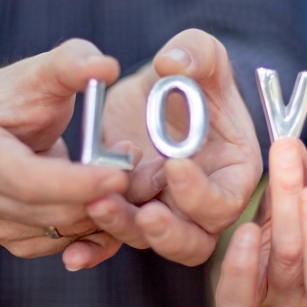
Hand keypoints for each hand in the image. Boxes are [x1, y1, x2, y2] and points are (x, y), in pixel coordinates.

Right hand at [0, 40, 132, 266]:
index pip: (26, 179)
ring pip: (61, 231)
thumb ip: (73, 61)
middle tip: (139, 170)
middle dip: (100, 196)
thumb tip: (106, 67)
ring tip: (126, 175)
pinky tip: (109, 198)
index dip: (76, 183)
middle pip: (47, 211)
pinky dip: (94, 227)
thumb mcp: (45, 70)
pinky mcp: (11, 239)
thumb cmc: (21, 96)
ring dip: (102, 211)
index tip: (121, 174)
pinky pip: (63, 244)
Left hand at [83, 29, 263, 266]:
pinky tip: (73, 255)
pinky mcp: (130, 211)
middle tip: (144, 212)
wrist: (156, 89)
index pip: (226, 200)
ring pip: (149, 240)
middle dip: (169, 233)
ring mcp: (165, 211)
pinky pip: (113, 241)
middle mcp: (202, 201)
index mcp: (233, 170)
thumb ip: (196, 52)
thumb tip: (174, 63)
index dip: (203, 192)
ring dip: (125, 229)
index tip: (174, 164)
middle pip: (194, 240)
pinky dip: (95, 249)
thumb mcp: (198, 52)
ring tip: (97, 204)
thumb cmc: (190, 71)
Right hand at [215, 138, 306, 306]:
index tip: (247, 229)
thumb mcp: (286, 198)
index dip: (239, 269)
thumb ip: (284, 176)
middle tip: (294, 183)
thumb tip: (286, 145)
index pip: (236, 297)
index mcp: (256, 283)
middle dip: (288, 219)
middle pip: (284, 266)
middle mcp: (288, 298)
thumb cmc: (300, 218)